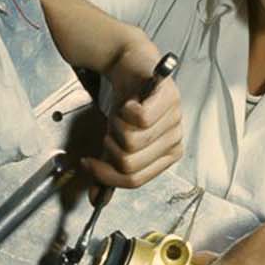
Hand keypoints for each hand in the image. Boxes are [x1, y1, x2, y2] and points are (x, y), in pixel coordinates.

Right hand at [81, 37, 183, 204]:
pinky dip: (124, 111)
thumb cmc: (127, 104)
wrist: (131, 65)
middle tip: (109, 132)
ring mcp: (175, 118)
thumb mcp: (114, 141)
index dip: (107, 175)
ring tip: (120, 116)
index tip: (88, 163)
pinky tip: (128, 103)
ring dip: (115, 128)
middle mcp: (175, 139)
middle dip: (109, 149)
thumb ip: (107, 170)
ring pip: (132, 142)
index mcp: (167, 155)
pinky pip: (140, 118)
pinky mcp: (169, 97)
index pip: (135, 181)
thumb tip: (95, 199)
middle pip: (130, 164)